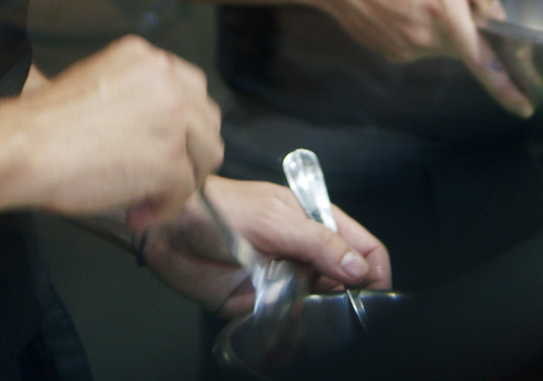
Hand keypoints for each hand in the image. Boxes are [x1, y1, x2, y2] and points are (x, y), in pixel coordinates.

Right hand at [15, 36, 220, 230]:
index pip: (192, 91)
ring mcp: (173, 119)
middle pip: (207, 123)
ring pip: (204, 158)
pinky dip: (162, 208)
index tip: (163, 148)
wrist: (23, 148)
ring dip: (178, 183)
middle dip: (188, 155)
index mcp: (147, 58)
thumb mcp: (98, 86)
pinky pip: (184, 192)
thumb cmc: (46, 126)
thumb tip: (156, 132)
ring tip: (143, 198)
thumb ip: (135, 98)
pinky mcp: (170, 159)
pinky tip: (134, 213)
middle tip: (159, 179)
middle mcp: (167, 80)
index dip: (182, 127)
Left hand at [138, 177, 391, 315]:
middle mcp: (304, 254)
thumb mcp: (274, 219)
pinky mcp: (262, 305)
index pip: (362, 247)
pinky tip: (288, 328)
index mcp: (314, 224)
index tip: (375, 293)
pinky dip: (293, 332)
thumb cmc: (217, 209)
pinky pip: (288, 325)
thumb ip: (317, 242)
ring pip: (320, 308)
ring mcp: (285, 281)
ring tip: (307, 313)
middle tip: (342, 310)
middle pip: (347, 283)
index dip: (375, 270)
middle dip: (350, 300)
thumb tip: (358, 267)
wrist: (167, 230)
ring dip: (320, 317)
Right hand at [289, 0, 532, 117]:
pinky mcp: (391, 53)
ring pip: (441, 43)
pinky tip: (396, 2)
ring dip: (438, 22)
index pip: (483, 60)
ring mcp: (406, 49)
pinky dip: (417, 26)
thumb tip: (494, 9)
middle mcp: (426, 38)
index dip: (506, 87)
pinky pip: (419, 43)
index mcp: (444, 11)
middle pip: (463, 43)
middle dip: (462, 24)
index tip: (525, 106)